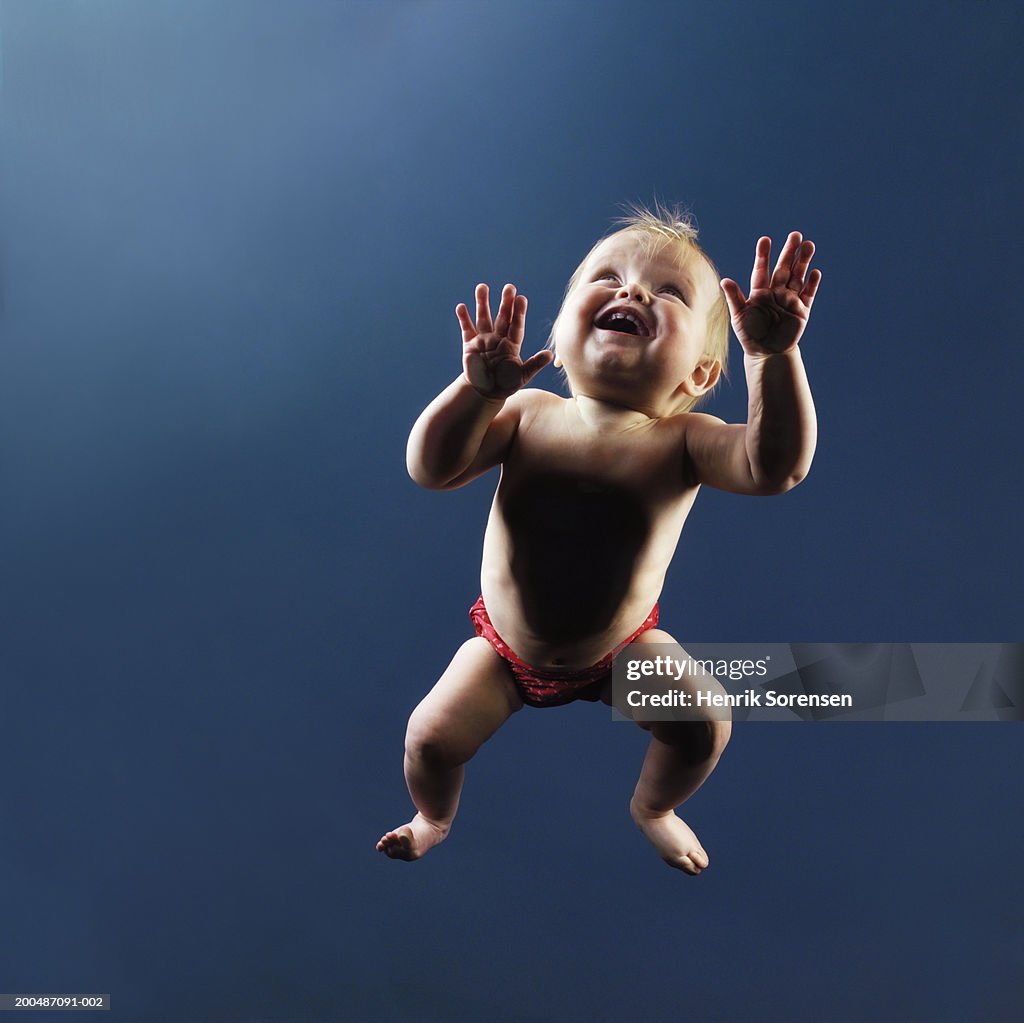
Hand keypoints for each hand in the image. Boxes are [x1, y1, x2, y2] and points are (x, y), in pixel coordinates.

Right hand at [457, 283, 552, 398]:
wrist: (485, 392)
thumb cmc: (505, 384)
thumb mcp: (521, 376)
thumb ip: (534, 364)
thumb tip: (550, 355)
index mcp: (512, 344)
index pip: (516, 325)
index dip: (518, 313)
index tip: (521, 299)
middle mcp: (498, 338)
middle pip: (502, 317)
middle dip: (505, 302)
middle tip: (509, 287)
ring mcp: (484, 340)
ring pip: (483, 318)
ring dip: (482, 303)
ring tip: (482, 286)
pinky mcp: (470, 345)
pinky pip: (467, 329)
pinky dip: (464, 318)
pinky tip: (461, 306)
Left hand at [720, 233, 820, 356]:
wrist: (767, 353)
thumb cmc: (750, 335)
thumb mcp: (739, 317)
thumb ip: (735, 298)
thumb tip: (725, 280)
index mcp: (759, 292)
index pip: (761, 270)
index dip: (763, 255)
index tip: (765, 240)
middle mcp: (775, 292)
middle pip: (783, 268)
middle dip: (789, 252)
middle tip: (795, 235)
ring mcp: (790, 300)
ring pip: (798, 276)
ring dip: (803, 261)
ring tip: (808, 245)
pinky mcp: (802, 310)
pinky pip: (808, 294)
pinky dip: (812, 283)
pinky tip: (815, 272)